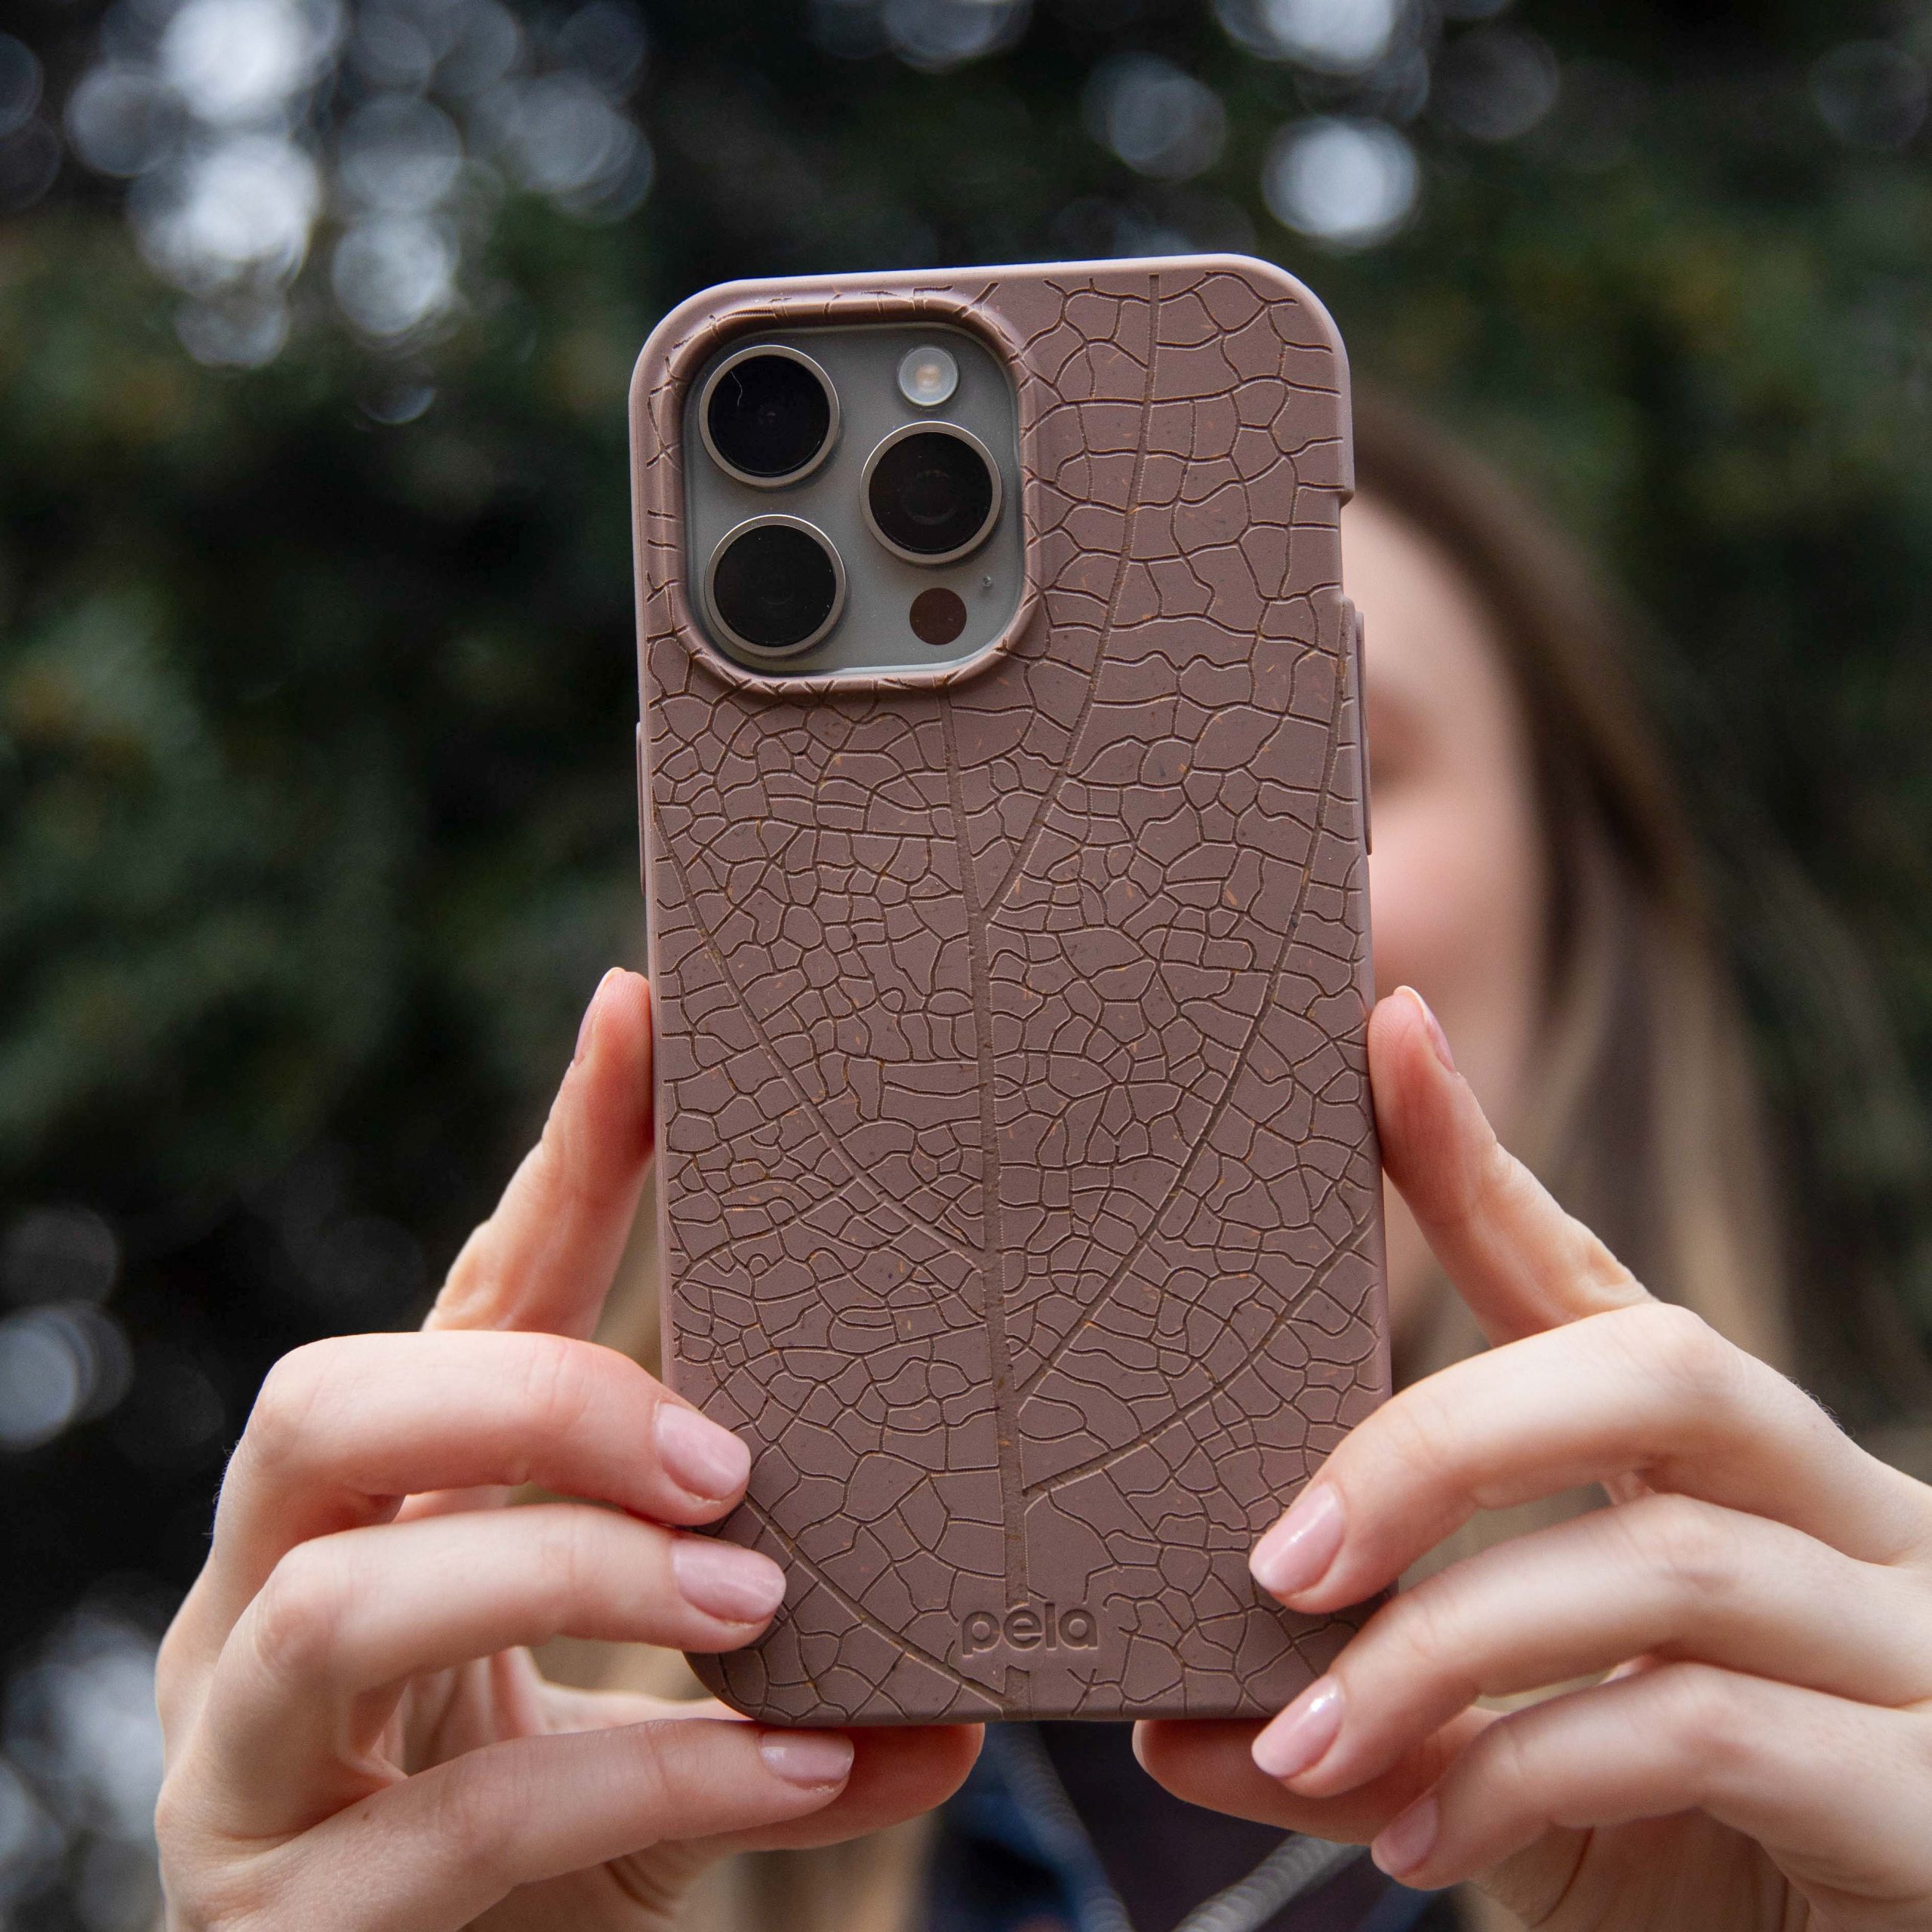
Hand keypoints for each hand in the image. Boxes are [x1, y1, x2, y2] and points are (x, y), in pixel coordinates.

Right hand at [154, 969, 976, 1931]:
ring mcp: (241, 1772)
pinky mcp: (282, 1928)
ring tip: (762, 1602)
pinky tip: (815, 1766)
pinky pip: (458, 1823)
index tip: (648, 1018)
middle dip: (529, 1402)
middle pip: (318, 1412)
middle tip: (727, 1457)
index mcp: (365, 1520)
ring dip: (577, 1578)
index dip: (554, 1162)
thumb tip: (962, 1670)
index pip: (457, 1301)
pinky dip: (662, 1781)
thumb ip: (758, 1662)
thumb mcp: (644, 1703)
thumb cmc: (541, 1838)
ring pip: (335, 1611)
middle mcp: (256, 1613)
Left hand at [1138, 987, 1931, 1931]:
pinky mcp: (1931, 1790)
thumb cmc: (1689, 1852)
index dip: (1481, 1158)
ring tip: (1299, 1741)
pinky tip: (1415, 1839)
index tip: (1381, 1037)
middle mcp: (1838, 1511)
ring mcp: (1907, 1639)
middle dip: (1438, 1442)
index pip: (1590, 1279)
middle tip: (1279, 1558)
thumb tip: (1168, 1719)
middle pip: (1653, 1364)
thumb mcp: (1515, 1762)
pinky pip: (1699, 1733)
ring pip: (1657, 1564)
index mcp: (1727, 1470)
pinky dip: (1522, 1778)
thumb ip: (1371, 1724)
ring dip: (1440, 1653)